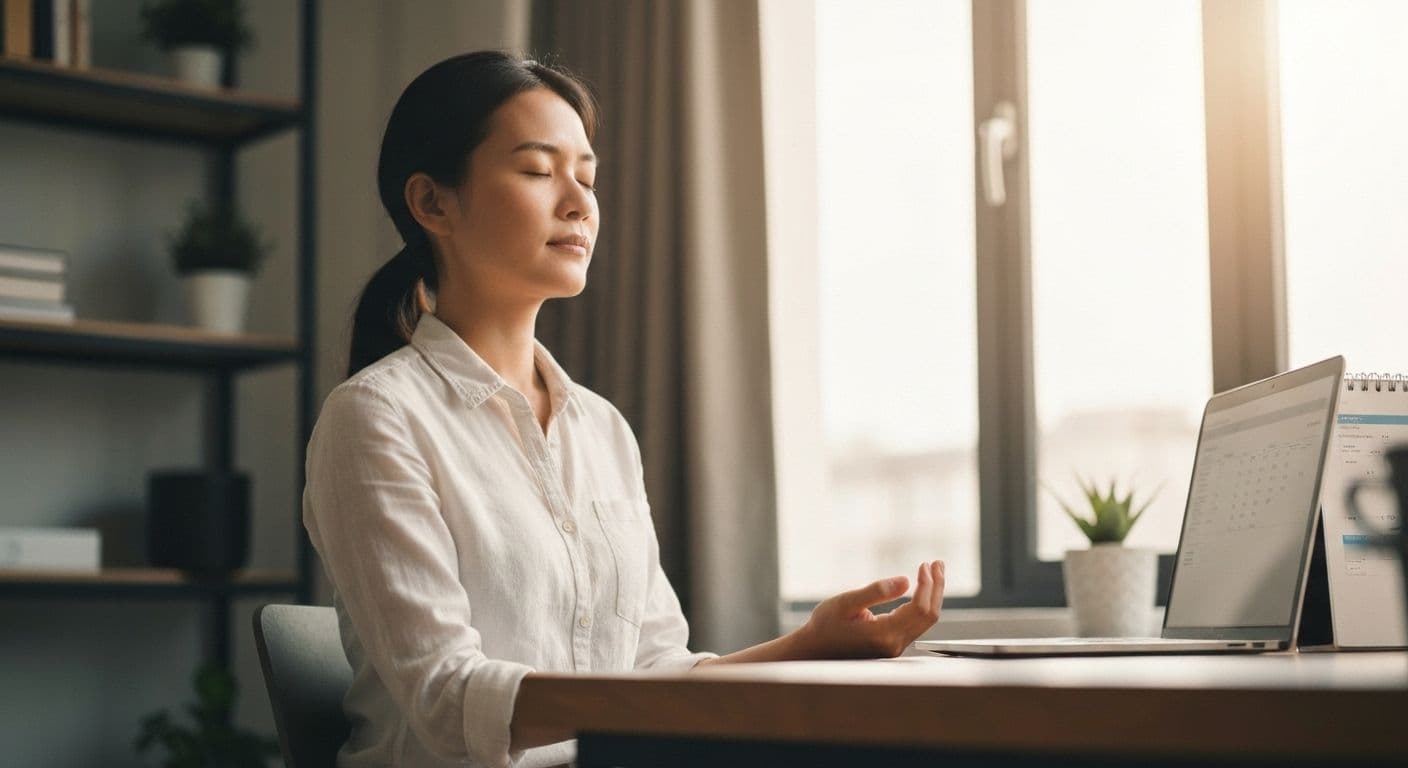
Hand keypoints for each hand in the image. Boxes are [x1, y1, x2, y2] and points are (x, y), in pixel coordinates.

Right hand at [792, 560, 944, 659]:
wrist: (815, 648)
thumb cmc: (826, 624)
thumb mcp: (846, 602)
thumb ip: (876, 592)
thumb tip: (906, 581)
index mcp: (883, 634)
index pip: (919, 608)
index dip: (927, 584)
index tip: (925, 564)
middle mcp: (894, 644)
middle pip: (929, 615)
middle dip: (936, 586)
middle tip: (937, 563)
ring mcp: (895, 647)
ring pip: (926, 620)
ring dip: (933, 594)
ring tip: (933, 571)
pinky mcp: (893, 644)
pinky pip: (917, 623)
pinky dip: (924, 603)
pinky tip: (922, 589)